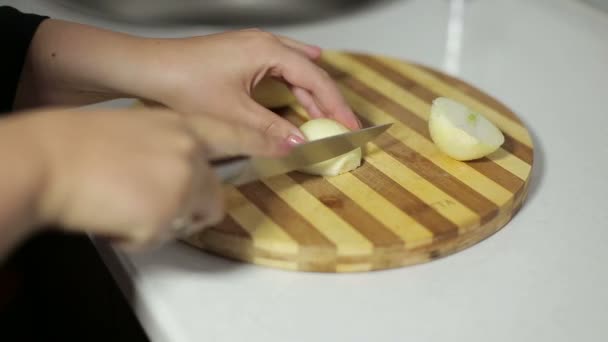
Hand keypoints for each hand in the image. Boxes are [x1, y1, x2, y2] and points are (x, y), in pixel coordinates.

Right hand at [12, 107, 276, 248]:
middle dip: (188, 207)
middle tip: (147, 199)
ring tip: (124, 201)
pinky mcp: (169, 214)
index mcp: (182, 127)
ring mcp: (183, 184)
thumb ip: (171, 148)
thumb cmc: (81, 145)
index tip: (290, 144)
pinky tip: (116, 213)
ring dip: (162, 220)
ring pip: (190, 220)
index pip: (234, 134)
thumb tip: (187, 172)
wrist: (51, 161)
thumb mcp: (137, 130)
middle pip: (214, 197)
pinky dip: (140, 235)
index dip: (263, 142)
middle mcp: (190, 155)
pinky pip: (162, 238)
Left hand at [135, 29, 360, 145]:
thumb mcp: (235, 114)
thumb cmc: (182, 83)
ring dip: (310, 93)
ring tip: (325, 117)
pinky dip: (293, 83)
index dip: (336, 105)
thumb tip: (300, 144)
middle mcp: (264, 43)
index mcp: (268, 50)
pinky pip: (279, 67)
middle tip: (342, 125)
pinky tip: (299, 87)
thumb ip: (272, 130)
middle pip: (308, 72)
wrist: (147, 69)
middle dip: (326, 100)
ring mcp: (252, 46)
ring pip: (294, 69)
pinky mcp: (241, 55)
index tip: (349, 126)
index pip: (315, 78)